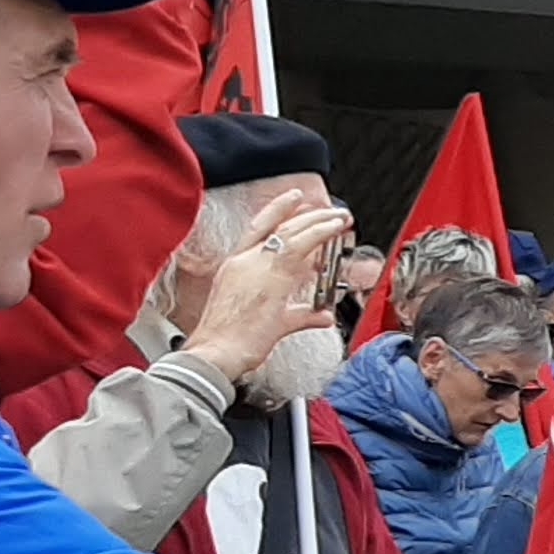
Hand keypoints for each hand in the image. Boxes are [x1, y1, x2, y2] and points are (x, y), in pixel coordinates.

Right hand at [185, 194, 353, 392]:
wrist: (215, 353)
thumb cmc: (231, 342)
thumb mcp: (272, 321)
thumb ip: (302, 315)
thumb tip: (322, 316)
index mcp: (236, 266)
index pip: (258, 228)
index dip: (277, 210)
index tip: (295, 199)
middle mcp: (244, 262)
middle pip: (279, 227)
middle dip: (307, 215)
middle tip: (329, 209)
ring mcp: (255, 269)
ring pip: (291, 234)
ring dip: (318, 222)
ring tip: (338, 217)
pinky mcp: (269, 281)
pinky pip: (298, 251)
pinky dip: (318, 236)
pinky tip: (333, 231)